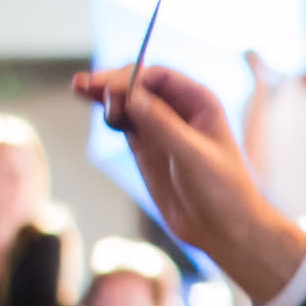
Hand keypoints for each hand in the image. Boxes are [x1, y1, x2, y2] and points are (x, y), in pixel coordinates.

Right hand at [74, 65, 305, 305]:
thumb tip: (130, 96)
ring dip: (103, 91)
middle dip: (112, 81)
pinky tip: (87, 99)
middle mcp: (180, 108)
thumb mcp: (193, 156)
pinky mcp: (146, 143)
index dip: (131, 76)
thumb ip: (163, 125)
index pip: (159, 76)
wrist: (224, 228)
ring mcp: (161, 125)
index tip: (110, 89)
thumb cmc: (223, 191)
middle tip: (87, 87)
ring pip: (127, 98)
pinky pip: (122, 117)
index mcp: (201, 102)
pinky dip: (106, 109)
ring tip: (80, 89)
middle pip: (138, 82)